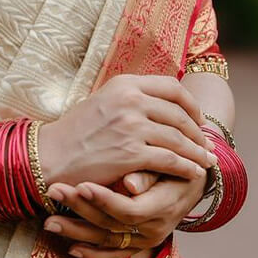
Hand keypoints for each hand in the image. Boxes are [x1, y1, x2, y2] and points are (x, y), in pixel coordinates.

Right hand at [39, 74, 214, 190]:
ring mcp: (132, 126)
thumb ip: (128, 98)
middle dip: (198, 131)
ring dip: (198, 151)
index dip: (191, 104)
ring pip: (179, 137)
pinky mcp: (132, 153)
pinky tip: (194, 173)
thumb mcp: (101, 101)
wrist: (50, 156)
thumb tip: (157, 102)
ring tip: (207, 160)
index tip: (197, 119)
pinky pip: (171, 159)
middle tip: (207, 144)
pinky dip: (187, 167)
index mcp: (124, 84)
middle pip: (179, 113)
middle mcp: (130, 100)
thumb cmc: (74, 133)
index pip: (171, 87)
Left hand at [43, 174, 207, 257]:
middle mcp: (154, 229)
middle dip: (80, 209)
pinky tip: (71, 249)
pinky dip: (93, 254)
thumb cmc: (180, 164)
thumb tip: (130, 185)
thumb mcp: (172, 164)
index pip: (130, 210)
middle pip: (112, 225)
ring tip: (49, 222)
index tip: (81, 185)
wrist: (193, 181)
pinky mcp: (137, 245)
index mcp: (163, 207)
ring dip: (76, 232)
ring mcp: (145, 240)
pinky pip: (114, 255)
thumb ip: (150, 173)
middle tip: (54, 191)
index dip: (105, 200)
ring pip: (107, 241)